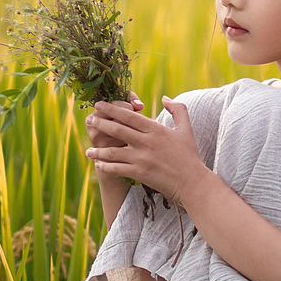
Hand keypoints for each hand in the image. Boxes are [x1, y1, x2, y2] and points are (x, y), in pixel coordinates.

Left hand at [85, 96, 202, 205]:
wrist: (193, 182)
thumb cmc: (190, 155)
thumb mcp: (186, 129)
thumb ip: (178, 109)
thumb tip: (165, 98)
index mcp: (156, 129)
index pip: (129, 116)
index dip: (112, 109)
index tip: (100, 105)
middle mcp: (146, 142)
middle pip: (117, 129)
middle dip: (100, 123)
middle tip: (89, 120)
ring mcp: (142, 158)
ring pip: (113, 151)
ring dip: (98, 150)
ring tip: (88, 150)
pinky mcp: (140, 173)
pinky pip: (117, 168)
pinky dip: (106, 167)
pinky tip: (99, 165)